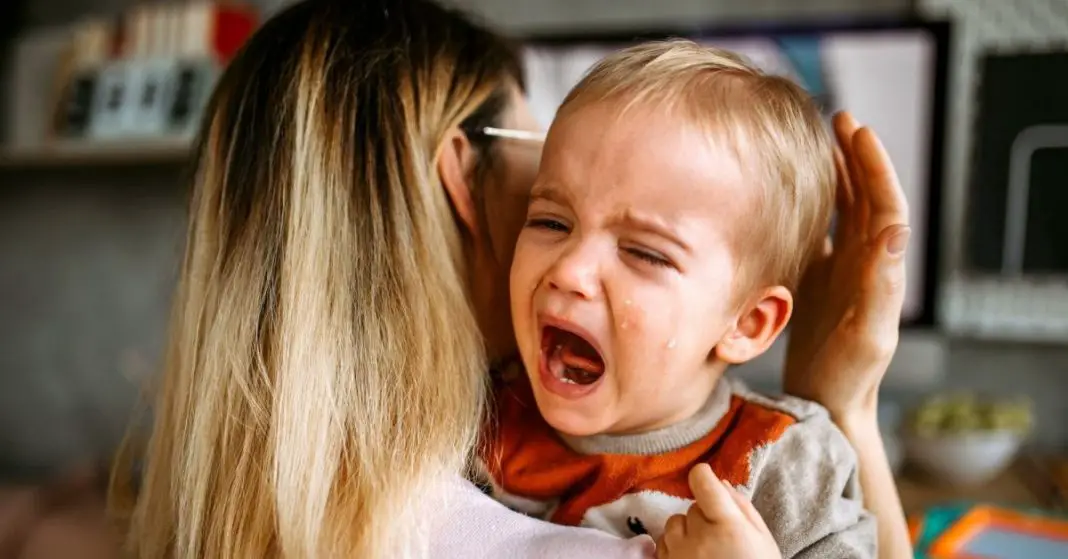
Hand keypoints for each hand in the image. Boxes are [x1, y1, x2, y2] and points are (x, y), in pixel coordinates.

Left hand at [656, 465, 780, 558]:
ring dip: (685, 533)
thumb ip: (742, 509)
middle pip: (690, 508)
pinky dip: (674, 549)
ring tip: (705, 553)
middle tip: (721, 539)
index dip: (704, 477)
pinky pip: (661, 546)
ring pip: (672, 525)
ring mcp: (678, 557)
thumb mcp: (763, 541)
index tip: (706, 481)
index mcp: (728, 526)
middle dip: (703, 517)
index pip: (702, 481)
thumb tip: (720, 484)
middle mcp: (698, 539)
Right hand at [783, 112, 909, 422]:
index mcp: (880, 268)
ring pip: (845, 208)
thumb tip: (894, 230)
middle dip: (856, 156)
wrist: (828, 401)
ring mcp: (842, 268)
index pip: (884, 205)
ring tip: (822, 139)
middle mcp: (865, 262)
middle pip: (866, 197)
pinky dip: (813, 202)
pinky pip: (820, 229)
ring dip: (838, 173)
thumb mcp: (867, 334)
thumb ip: (881, 285)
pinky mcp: (820, 278)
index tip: (858, 132)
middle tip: (840, 119)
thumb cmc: (847, 375)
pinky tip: (797, 188)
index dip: (874, 167)